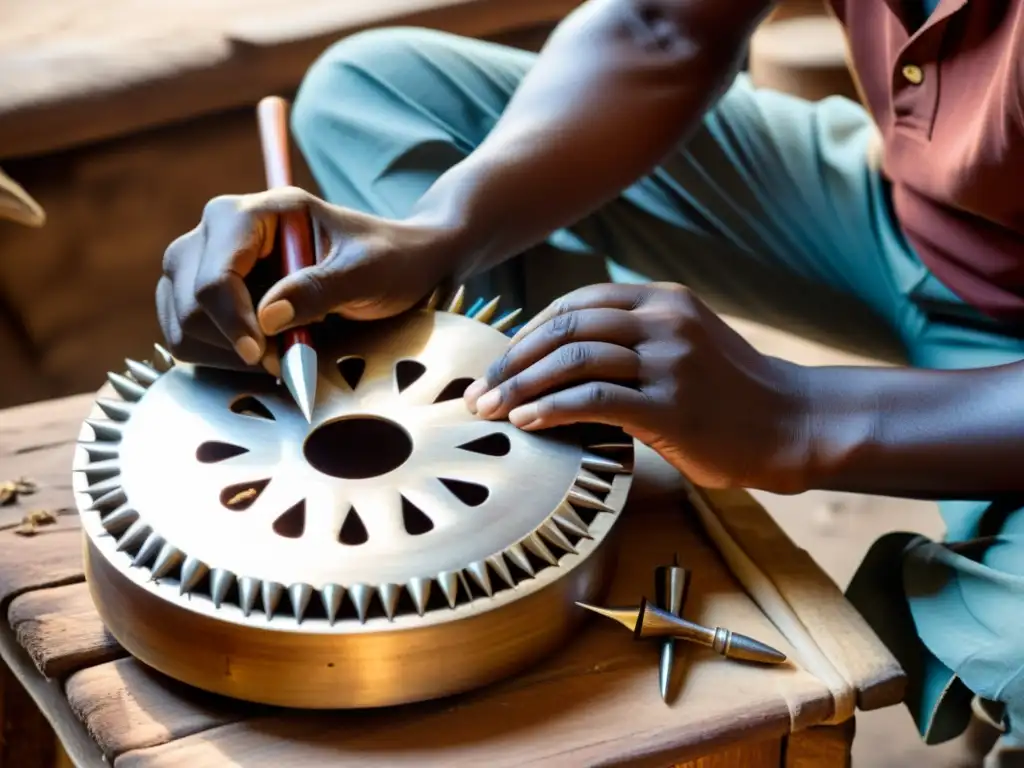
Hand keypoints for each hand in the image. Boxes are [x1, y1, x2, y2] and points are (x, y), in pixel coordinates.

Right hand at [157, 187, 457, 371]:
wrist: (398, 261)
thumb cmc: (388, 258)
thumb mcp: (367, 272)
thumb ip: (320, 290)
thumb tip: (266, 318)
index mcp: (258, 212)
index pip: (216, 272)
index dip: (232, 320)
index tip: (263, 355)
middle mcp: (222, 229)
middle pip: (188, 297)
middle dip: (231, 339)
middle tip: (285, 357)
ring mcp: (208, 260)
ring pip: (180, 318)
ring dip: (224, 352)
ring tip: (280, 353)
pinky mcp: (208, 291)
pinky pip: (186, 331)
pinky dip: (217, 355)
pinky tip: (261, 354)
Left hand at [463, 283, 810, 491]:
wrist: (790, 423)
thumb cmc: (728, 392)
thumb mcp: (684, 342)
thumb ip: (631, 337)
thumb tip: (557, 358)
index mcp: (662, 300)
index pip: (575, 303)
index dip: (528, 332)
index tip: (499, 363)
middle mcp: (664, 320)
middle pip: (565, 327)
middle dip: (513, 360)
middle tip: (480, 390)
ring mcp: (670, 360)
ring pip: (574, 359)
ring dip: (521, 386)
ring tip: (490, 410)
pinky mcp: (672, 406)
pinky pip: (596, 399)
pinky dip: (552, 408)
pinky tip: (527, 421)